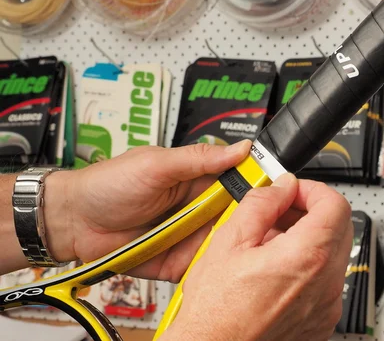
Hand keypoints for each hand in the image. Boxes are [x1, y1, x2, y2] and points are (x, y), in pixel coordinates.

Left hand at [44, 140, 250, 281]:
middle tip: (263, 228)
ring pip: (223, 243)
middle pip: (236, 217)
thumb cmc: (110, 184)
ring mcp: (188, 236)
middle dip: (249, 223)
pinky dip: (209, 267)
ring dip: (231, 246)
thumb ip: (199, 159)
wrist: (74, 221)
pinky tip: (218, 267)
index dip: (257, 189)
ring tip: (241, 248)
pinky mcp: (177, 261)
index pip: (238, 183)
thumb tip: (242, 148)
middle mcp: (198, 208)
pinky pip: (201, 266)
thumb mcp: (157, 165)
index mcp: (198, 180)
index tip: (276, 195)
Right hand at [163, 174, 352, 340]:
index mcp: (306, 258)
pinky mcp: (320, 323)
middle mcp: (325, 284)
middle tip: (279, 213)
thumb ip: (262, 204)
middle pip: (339, 227)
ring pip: (332, 254)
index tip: (293, 191)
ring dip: (308, 239)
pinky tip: (274, 270)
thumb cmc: (215, 312)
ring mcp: (326, 307)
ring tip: (269, 244)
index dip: (313, 190)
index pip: (335, 205)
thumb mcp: (229, 242)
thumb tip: (282, 187)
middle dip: (311, 212)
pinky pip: (324, 282)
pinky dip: (307, 268)